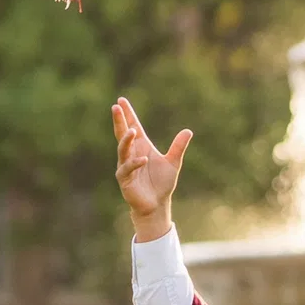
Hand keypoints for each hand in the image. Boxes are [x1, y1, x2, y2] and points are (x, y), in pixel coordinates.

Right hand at [112, 96, 191, 240]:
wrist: (157, 204)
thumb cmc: (162, 184)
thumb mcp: (173, 163)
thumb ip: (178, 147)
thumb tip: (188, 131)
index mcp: (141, 147)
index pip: (132, 126)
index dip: (128, 114)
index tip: (121, 100)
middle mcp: (131, 153)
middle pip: (122, 134)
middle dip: (119, 121)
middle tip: (116, 107)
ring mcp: (126, 165)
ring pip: (122, 149)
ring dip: (126, 140)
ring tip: (132, 130)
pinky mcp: (125, 179)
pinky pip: (128, 168)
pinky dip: (135, 163)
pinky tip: (143, 159)